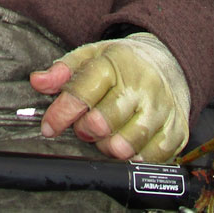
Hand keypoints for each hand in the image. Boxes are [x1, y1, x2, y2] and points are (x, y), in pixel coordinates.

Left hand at [30, 33, 189, 161]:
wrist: (169, 63)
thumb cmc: (123, 63)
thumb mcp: (92, 55)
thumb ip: (63, 70)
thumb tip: (37, 82)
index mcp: (115, 64)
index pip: (82, 92)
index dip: (60, 113)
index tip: (49, 126)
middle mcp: (140, 86)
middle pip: (102, 122)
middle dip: (85, 130)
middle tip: (84, 127)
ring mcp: (161, 109)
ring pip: (126, 144)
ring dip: (107, 147)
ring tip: (104, 137)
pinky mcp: (176, 130)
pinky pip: (151, 157)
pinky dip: (134, 158)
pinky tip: (127, 147)